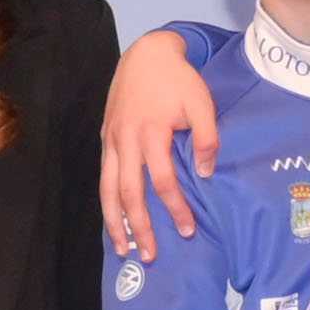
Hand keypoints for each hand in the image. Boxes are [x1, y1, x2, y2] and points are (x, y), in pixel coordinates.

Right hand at [98, 28, 217, 259]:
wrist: (146, 54)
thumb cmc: (178, 80)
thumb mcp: (202, 103)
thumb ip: (206, 139)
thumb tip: (204, 173)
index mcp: (151, 133)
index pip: (162, 181)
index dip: (175, 208)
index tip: (188, 229)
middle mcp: (126, 141)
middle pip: (129, 194)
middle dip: (139, 227)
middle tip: (150, 255)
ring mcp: (111, 140)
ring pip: (108, 189)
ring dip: (115, 222)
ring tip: (123, 248)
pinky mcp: (105, 138)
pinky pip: (103, 177)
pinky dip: (107, 201)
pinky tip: (113, 218)